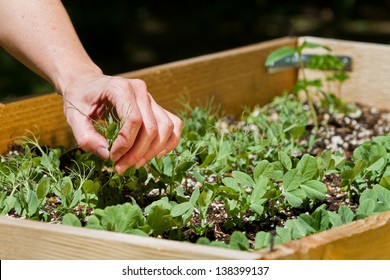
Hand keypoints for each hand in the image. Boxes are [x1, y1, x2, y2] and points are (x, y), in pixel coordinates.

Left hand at [61, 73, 182, 173]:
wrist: (87, 83)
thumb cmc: (79, 99)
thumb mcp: (73, 118)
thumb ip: (86, 138)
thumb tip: (107, 156)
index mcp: (120, 88)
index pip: (134, 119)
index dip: (126, 143)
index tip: (111, 157)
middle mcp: (140, 91)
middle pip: (152, 127)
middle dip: (138, 153)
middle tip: (120, 167)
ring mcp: (151, 98)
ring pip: (166, 128)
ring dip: (153, 152)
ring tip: (134, 164)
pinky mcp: (157, 107)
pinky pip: (174, 125)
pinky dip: (169, 143)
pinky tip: (155, 155)